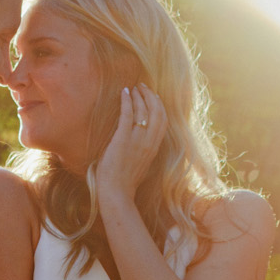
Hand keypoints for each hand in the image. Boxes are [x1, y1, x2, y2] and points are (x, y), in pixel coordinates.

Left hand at [93, 83, 167, 203]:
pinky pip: (127, 115)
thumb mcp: (140, 164)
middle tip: (142, 86)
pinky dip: (126, 101)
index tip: (153, 96)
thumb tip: (138, 141)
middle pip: (157, 112)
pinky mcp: (123, 139)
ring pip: (143, 111)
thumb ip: (143, 150)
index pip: (163, 121)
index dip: (159, 106)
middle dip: (150, 96)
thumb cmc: (124, 182)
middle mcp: (149, 142)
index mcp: (154, 148)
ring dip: (138, 96)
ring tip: (133, 88)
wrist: (116, 192)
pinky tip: (124, 92)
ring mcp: (137, 140)